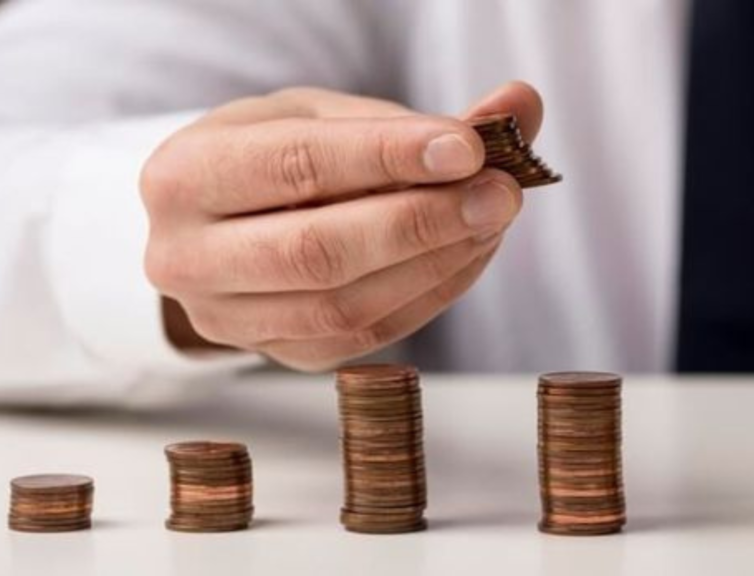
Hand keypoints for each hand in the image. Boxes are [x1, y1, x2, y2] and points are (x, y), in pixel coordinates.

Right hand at [142, 82, 542, 369]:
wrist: (226, 224)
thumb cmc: (274, 158)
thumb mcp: (325, 117)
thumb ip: (415, 118)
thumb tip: (519, 105)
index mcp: (184, 175)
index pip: (294, 166)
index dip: (386, 158)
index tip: (468, 147)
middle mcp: (187, 258)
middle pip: (318, 251)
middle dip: (423, 222)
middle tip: (500, 193)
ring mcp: (229, 321)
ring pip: (345, 307)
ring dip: (437, 262)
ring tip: (492, 219)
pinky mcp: (280, 355)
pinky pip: (367, 336)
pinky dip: (431, 294)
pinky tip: (468, 253)